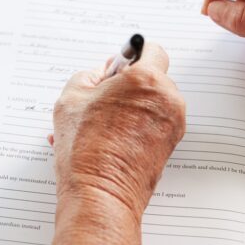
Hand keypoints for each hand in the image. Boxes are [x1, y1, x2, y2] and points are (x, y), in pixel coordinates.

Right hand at [50, 43, 185, 218]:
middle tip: (103, 98)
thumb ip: (90, 74)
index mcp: (146, 79)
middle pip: (152, 77)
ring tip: (100, 123)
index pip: (152, 50)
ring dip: (133, 106)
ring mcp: (173, 123)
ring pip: (154, 102)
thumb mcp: (71, 98)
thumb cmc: (85, 150)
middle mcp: (167, 99)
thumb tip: (104, 72)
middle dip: (130, 84)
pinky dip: (137, 125)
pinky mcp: (171, 144)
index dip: (133, 54)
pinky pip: (156, 123)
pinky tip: (110, 138)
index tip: (119, 64)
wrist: (100, 195)